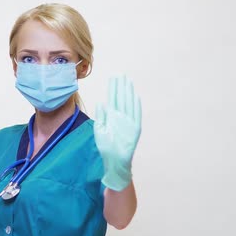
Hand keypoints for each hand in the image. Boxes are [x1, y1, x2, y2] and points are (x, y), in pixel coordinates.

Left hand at [94, 75, 141, 190]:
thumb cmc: (106, 147)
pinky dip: (136, 106)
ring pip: (128, 103)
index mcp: (111, 117)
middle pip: (121, 98)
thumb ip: (101, 117)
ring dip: (128, 93)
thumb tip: (101, 102)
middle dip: (120, 87)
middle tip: (120, 74)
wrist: (114, 161)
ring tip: (127, 81)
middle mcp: (120, 117)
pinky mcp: (134, 128)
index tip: (113, 77)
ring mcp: (128, 122)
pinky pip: (136, 115)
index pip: (113, 99)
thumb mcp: (100, 130)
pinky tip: (135, 96)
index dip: (113, 88)